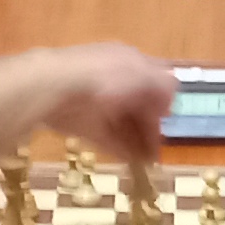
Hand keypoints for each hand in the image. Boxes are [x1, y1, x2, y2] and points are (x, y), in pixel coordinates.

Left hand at [32, 42, 178, 164]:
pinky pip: (106, 136)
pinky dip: (120, 149)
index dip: (163, 105)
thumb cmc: (107, 77)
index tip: (168, 127)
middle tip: (157, 152)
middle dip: (149, 128)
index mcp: (131, 61)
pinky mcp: (81, 122)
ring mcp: (97, 102)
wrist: (56, 86)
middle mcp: (115, 79)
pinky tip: (130, 162)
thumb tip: (166, 106)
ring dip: (136, 142)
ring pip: (122, 123)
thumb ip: (163, 87)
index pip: (154, 83)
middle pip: (138, 106)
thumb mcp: (145, 75)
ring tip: (146, 163)